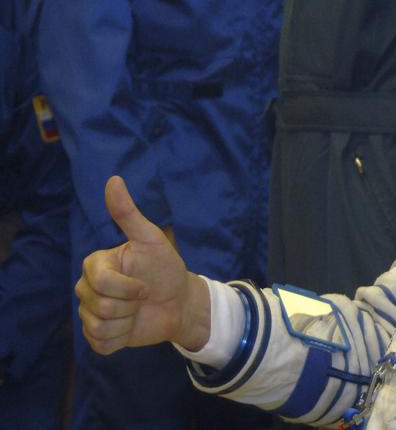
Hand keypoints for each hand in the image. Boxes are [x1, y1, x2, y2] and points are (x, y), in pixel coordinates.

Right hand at [75, 176, 210, 353]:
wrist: (180, 302)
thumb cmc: (166, 268)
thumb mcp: (151, 239)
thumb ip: (128, 214)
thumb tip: (113, 180)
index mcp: (95, 266)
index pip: (102, 283)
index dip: (129, 287)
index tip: (145, 283)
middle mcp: (86, 289)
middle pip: (99, 306)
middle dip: (130, 304)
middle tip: (143, 297)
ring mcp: (89, 313)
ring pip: (99, 326)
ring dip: (127, 322)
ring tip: (137, 311)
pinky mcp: (97, 337)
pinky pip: (100, 344)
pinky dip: (121, 339)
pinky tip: (131, 327)